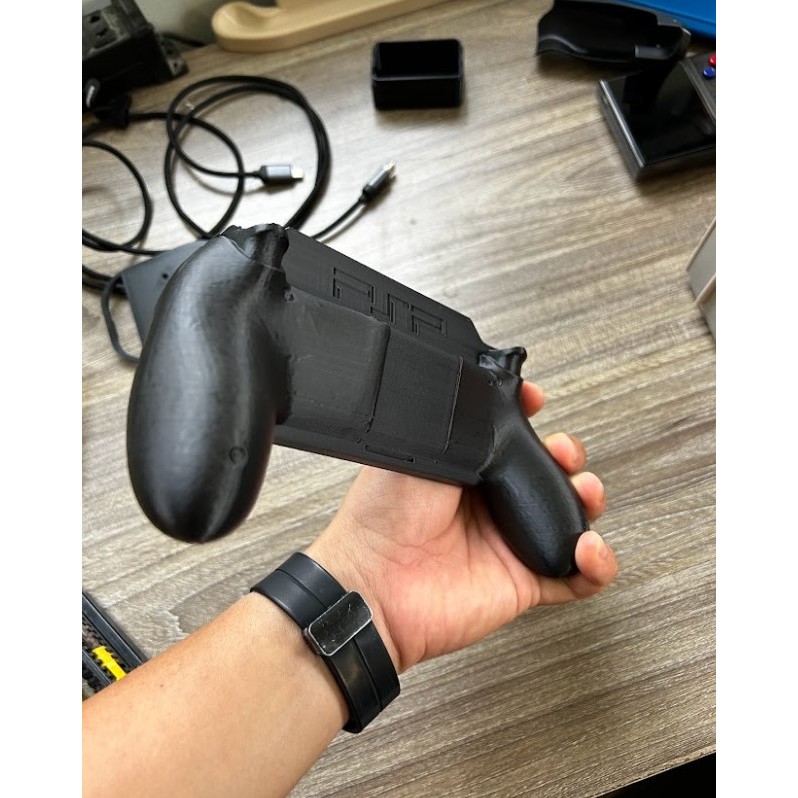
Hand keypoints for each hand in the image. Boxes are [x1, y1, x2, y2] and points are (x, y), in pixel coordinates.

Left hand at [307, 381, 616, 672]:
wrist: (375, 581)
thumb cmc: (381, 515)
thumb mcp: (419, 448)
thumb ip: (455, 423)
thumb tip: (479, 390)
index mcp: (467, 469)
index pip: (512, 440)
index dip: (529, 419)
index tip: (534, 401)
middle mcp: (491, 505)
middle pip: (550, 475)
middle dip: (567, 456)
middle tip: (561, 452)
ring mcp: (510, 544)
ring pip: (571, 519)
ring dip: (589, 500)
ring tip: (584, 491)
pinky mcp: (523, 583)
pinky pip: (578, 579)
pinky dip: (597, 564)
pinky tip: (587, 547)